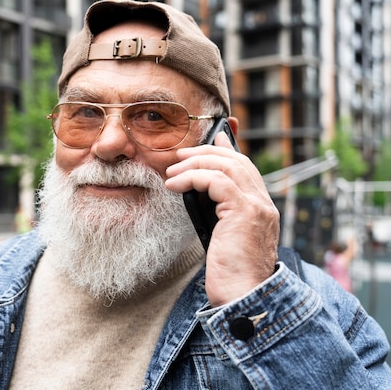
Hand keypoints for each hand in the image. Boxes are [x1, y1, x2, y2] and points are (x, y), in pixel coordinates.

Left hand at [165, 133, 278, 306]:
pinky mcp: (244, 212)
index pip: (246, 169)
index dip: (229, 150)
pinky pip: (216, 181)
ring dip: (194, 164)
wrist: (244, 296)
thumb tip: (199, 196)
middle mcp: (263, 204)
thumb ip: (220, 216)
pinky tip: (174, 186)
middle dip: (207, 152)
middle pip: (236, 161)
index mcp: (261, 209)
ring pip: (226, 166)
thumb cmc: (230, 274)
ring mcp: (256, 206)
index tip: (215, 137)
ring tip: (172, 172)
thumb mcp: (223, 238)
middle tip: (181, 155)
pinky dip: (192, 178)